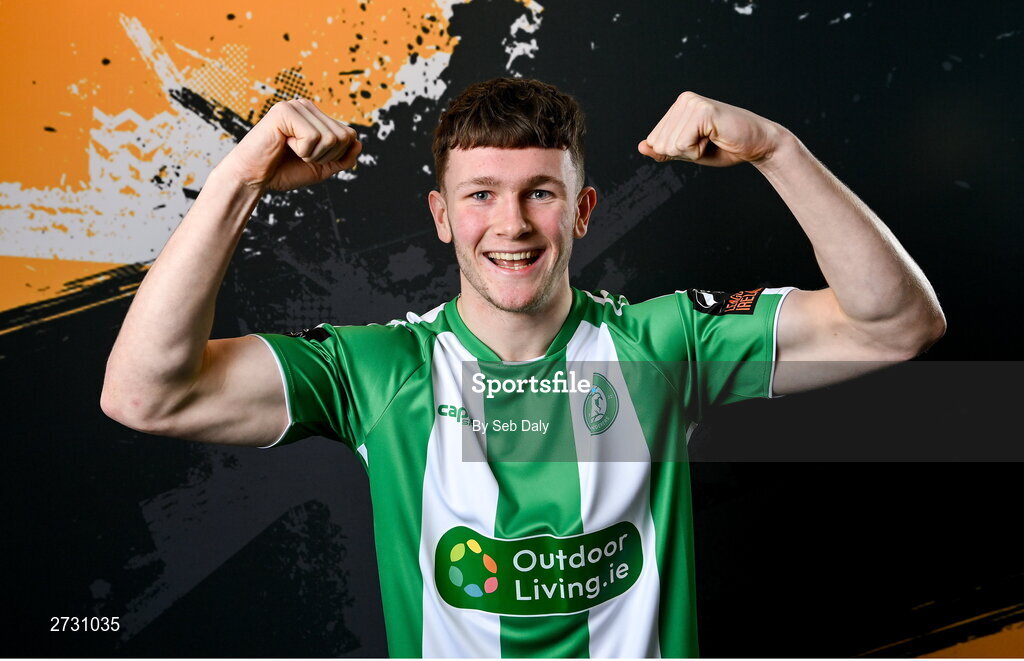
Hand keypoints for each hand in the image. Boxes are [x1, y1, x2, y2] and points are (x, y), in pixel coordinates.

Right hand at [216, 99, 361, 190]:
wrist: (253, 178)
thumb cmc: (284, 171)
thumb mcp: (321, 167)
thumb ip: (343, 158)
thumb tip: (359, 142)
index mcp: (316, 117)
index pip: (349, 135)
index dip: (336, 156)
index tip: (311, 158)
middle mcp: (307, 107)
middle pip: (343, 136)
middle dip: (326, 156)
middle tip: (300, 156)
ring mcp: (296, 106)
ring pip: (331, 138)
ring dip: (313, 154)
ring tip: (292, 150)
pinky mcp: (284, 111)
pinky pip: (313, 137)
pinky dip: (302, 150)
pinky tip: (284, 144)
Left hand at [638, 91, 785, 166]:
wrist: (758, 145)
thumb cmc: (725, 148)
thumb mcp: (688, 153)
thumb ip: (664, 150)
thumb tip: (641, 147)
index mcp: (678, 107)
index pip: (655, 141)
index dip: (676, 153)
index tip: (700, 144)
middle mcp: (683, 100)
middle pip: (660, 144)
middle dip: (683, 153)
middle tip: (708, 143)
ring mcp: (693, 103)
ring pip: (670, 146)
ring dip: (692, 152)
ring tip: (712, 140)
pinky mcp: (703, 111)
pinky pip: (683, 144)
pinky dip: (698, 151)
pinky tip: (715, 139)